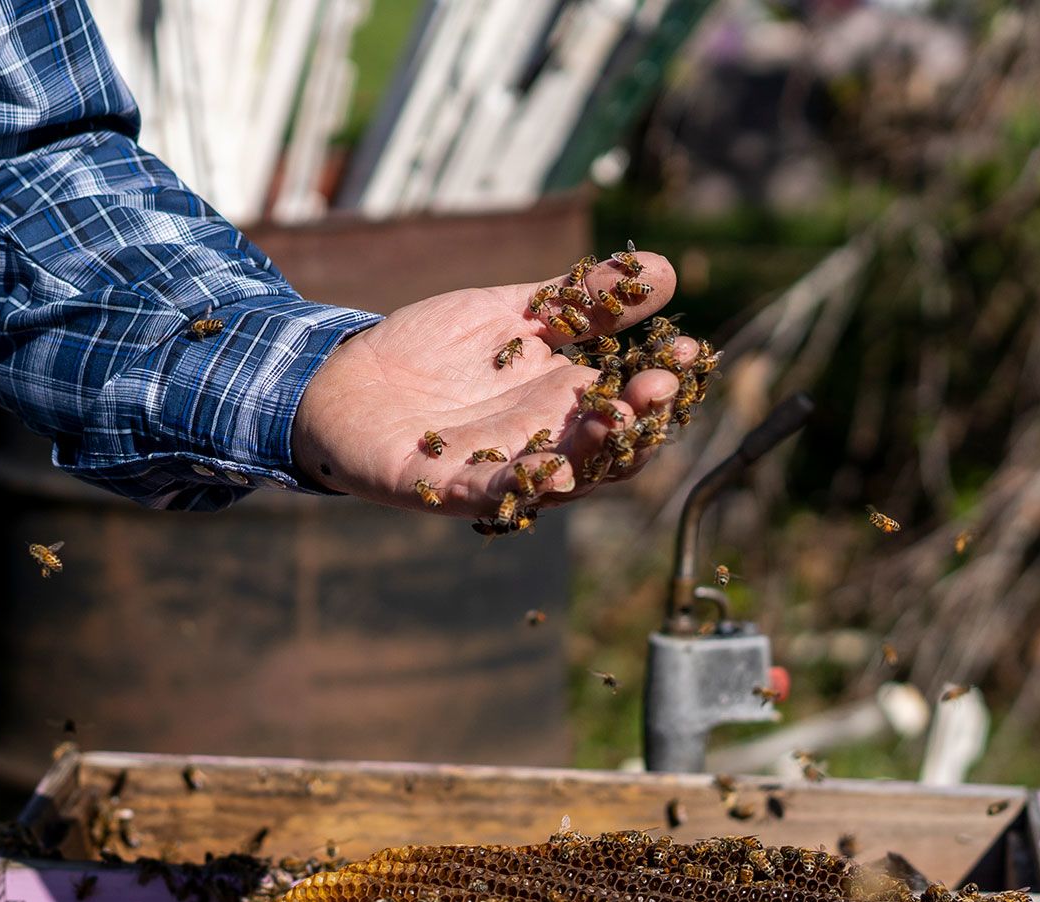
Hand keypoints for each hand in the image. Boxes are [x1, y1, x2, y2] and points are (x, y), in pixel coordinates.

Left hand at [290, 253, 697, 521]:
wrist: (347, 377)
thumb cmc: (431, 349)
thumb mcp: (513, 311)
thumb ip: (581, 299)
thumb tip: (664, 270)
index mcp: (563, 401)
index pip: (630, 401)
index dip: (663, 382)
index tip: (693, 352)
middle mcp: (544, 441)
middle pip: (610, 447)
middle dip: (641, 419)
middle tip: (661, 386)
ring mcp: (501, 469)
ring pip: (564, 476)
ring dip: (595, 453)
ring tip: (617, 419)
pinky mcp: (450, 489)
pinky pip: (496, 493)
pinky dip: (524, 482)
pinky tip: (550, 463)